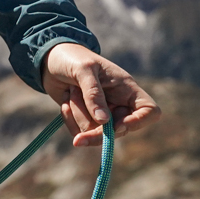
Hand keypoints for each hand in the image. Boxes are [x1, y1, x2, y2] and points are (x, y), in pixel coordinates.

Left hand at [41, 43, 160, 146]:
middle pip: (120, 130)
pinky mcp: (85, 118)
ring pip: (96, 132)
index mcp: (127, 89)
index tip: (116, 127)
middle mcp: (118, 103)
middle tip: (78, 140)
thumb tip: (103, 121)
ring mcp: (102, 113)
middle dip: (97, 133)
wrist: (50, 59)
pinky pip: (80, 131)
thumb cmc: (73, 58)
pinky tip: (65, 102)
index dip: (138, 122)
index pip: (149, 111)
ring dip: (79, 115)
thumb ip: (93, 94)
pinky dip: (69, 120)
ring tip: (71, 92)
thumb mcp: (84, 70)